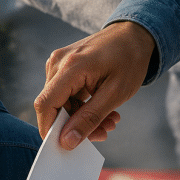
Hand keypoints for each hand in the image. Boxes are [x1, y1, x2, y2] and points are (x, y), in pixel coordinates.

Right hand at [33, 21, 155, 149]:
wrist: (133, 34)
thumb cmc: (129, 60)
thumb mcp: (116, 94)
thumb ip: (89, 119)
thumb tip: (66, 142)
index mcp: (70, 67)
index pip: (46, 104)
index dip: (49, 128)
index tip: (63, 145)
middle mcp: (57, 63)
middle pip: (53, 105)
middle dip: (74, 124)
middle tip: (103, 132)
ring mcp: (57, 63)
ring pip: (60, 101)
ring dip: (81, 116)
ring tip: (109, 120)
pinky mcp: (61, 65)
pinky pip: (64, 93)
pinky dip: (81, 105)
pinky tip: (101, 108)